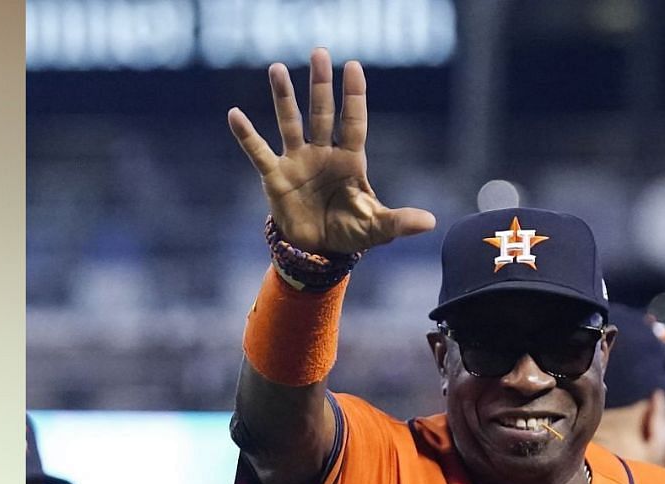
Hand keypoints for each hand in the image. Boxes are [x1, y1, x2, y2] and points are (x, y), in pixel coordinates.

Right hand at [227, 47, 434, 254]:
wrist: (317, 250)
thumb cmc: (350, 232)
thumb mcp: (376, 228)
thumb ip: (399, 221)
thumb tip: (430, 222)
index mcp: (350, 160)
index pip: (353, 121)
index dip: (353, 96)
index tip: (353, 66)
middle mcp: (323, 153)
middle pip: (322, 112)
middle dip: (320, 84)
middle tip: (319, 52)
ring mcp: (298, 162)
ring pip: (290, 122)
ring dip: (283, 96)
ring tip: (277, 68)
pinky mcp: (276, 177)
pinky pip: (259, 152)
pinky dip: (246, 135)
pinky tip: (234, 114)